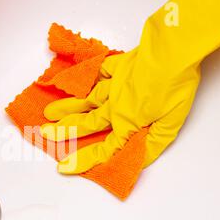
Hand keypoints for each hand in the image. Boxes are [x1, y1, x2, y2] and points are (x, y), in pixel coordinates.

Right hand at [40, 0, 219, 174]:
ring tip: (50, 111)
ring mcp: (114, 85)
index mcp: (126, 123)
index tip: (63, 167)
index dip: (83, 160)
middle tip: (45, 132)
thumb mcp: (170, 124)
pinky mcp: (119, 67)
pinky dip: (88, 78)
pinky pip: (99, 73)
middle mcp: (114, 106)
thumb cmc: (174, 88)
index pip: (103, 149)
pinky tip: (79, 82)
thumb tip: (139, 160)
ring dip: (68, 106)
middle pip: (86, 123)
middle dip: (65, 130)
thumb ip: (153, 144)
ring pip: (87, 100)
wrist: (172, 52)